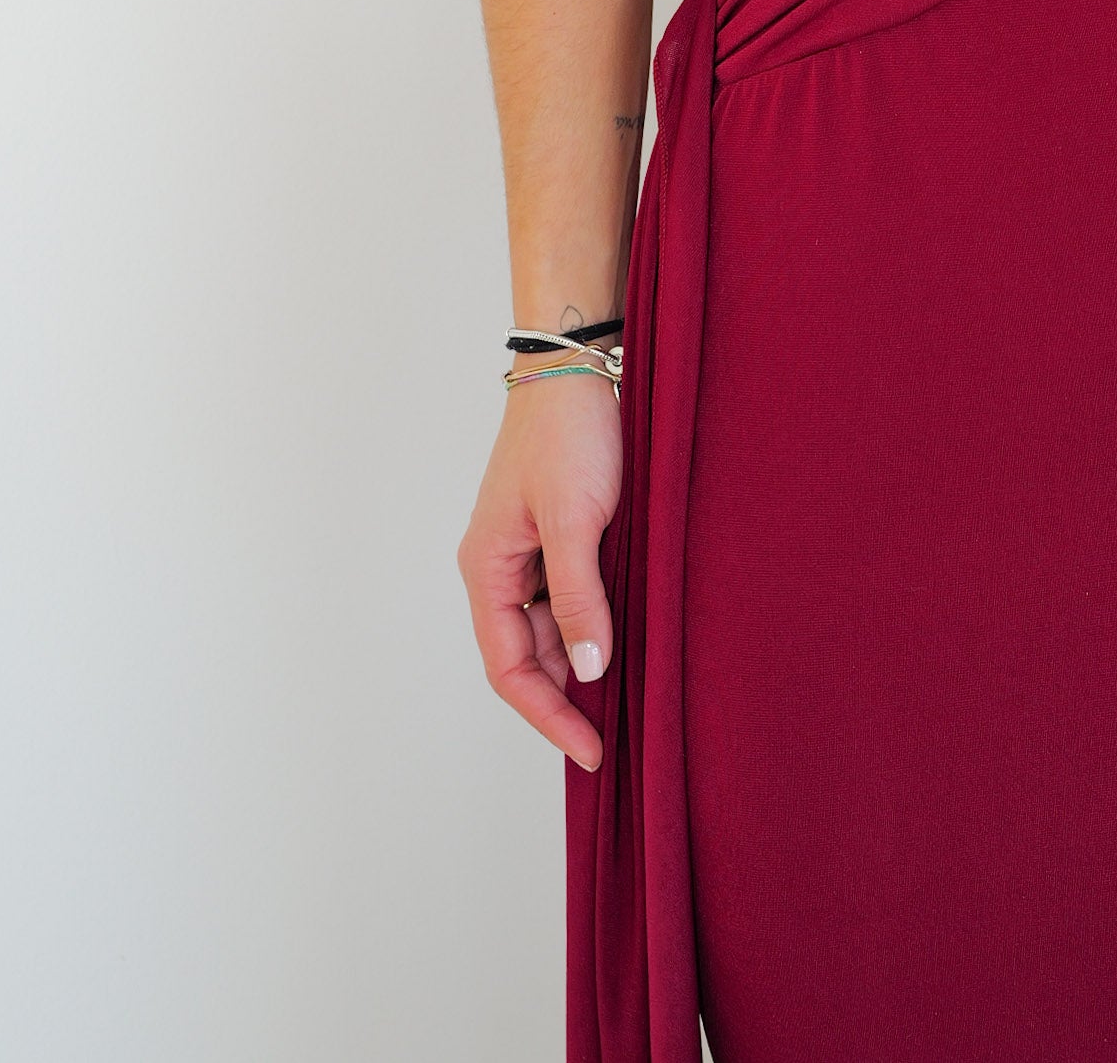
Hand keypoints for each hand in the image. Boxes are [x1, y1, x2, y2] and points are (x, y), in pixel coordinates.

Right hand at [458, 376, 623, 770]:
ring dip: (583, 658)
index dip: (549, 715)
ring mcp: (528, 550)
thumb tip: (588, 668)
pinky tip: (627, 635)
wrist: (579, 365)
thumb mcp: (576, 519)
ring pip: (551, 627)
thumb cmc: (569, 434)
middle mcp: (501, 566)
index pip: (510, 669)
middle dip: (567, 696)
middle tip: (617, 731)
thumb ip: (579, 597)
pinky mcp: (557, 533)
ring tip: (628, 691)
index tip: (592, 749)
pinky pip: (570, 595)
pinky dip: (594, 621)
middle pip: (528, 655)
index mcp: (488, 568)